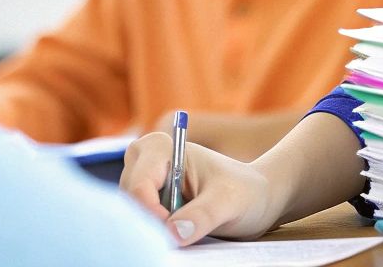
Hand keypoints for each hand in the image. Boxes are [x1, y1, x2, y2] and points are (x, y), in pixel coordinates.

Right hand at [120, 134, 280, 245]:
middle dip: (149, 220)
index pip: (138, 186)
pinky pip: (138, 220)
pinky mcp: (148, 201)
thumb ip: (203, 214)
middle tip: (177, 235)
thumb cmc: (244, 192)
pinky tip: (177, 234)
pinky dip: (154, 231)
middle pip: (128, 200)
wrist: (254, 198)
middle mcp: (145, 161)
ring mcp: (144, 182)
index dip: (151, 212)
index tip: (172, 230)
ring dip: (152, 227)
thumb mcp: (230, 201)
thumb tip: (173, 233)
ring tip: (184, 230)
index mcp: (161, 147)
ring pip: (130, 213)